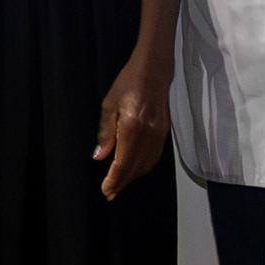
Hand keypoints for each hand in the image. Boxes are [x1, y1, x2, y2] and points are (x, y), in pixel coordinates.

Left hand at [93, 58, 167, 199]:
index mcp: (132, 127)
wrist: (154, 71)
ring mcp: (159, 135)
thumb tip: (100, 157)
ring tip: (120, 186)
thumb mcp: (109, 104)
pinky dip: (144, 168)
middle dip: (122, 183)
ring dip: (133, 178)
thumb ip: (106, 133)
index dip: (114, 179)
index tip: (106, 190)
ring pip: (147, 164)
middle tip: (110, 193)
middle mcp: (148, 134)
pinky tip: (135, 171)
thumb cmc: (128, 83)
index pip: (123, 162)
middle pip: (136, 167)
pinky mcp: (164, 133)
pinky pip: (155, 157)